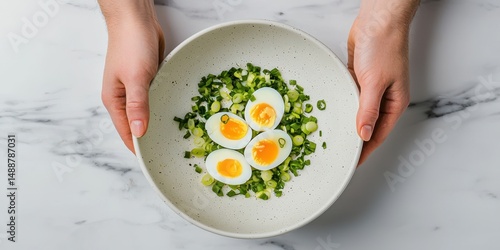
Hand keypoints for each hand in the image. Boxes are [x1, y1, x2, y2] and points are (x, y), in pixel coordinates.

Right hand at [99, 0, 164, 152]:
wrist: (136, 20)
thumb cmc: (131, 45)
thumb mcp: (135, 78)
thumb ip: (137, 105)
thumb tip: (139, 132)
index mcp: (115, 101)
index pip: (126, 133)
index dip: (139, 149)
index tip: (153, 162)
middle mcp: (124, 98)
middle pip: (136, 126)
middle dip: (150, 139)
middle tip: (170, 154)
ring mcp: (136, 90)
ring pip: (147, 113)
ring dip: (158, 123)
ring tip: (176, 139)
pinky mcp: (147, 80)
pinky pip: (155, 100)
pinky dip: (163, 107)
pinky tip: (175, 114)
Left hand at [348, 0, 418, 164]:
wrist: (377, 21)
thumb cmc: (384, 47)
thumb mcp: (375, 83)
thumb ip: (368, 110)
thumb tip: (363, 134)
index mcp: (394, 103)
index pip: (378, 134)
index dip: (365, 151)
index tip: (353, 164)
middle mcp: (384, 99)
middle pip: (368, 126)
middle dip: (355, 141)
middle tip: (339, 155)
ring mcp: (371, 88)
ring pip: (358, 113)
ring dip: (348, 124)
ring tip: (333, 139)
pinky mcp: (360, 78)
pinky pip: (351, 98)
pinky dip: (343, 106)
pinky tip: (333, 114)